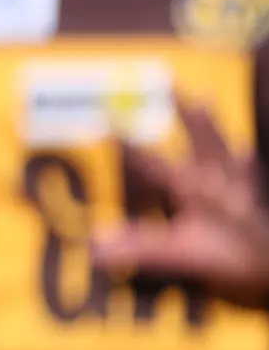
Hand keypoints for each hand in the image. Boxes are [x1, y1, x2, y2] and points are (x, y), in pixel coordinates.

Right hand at [92, 103, 268, 303]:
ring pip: (223, 148)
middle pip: (198, 141)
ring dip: (211, 126)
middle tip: (172, 87)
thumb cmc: (232, 263)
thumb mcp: (180, 256)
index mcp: (196, 191)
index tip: (108, 125)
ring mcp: (239, 189)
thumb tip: (98, 245)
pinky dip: (243, 161)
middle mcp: (219, 183)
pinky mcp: (251, 199)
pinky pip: (247, 172)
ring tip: (204, 100)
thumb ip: (139, 248)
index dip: (129, 145)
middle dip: (183, 115)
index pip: (154, 163)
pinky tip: (244, 150)